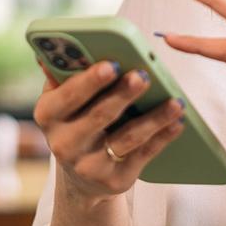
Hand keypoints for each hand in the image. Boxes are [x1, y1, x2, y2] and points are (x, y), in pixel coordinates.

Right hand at [32, 58, 187, 206]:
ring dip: (153, 118)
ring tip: (175, 101)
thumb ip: (64, 74)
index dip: (90, 81)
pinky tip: (178, 122)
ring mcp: (89, 165)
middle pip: (99, 116)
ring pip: (127, 137)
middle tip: (144, 75)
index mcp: (48, 115)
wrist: (80, 176)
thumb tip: (64, 46)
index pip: (68, 96)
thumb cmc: (75, 121)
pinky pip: (143, 155)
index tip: (112, 64)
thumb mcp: (61, 100)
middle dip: (123, 94)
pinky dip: (163, 137)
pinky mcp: (115, 179)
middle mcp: (64, 143)